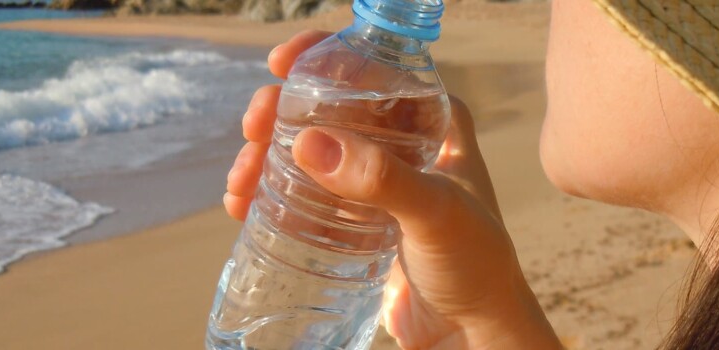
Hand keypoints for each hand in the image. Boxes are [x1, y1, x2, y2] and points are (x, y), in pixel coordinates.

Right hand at [223, 31, 561, 349]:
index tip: (282, 65)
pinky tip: (244, 203)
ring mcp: (374, 182)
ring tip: (242, 180)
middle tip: (254, 128)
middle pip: (331, 105)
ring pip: (310, 148)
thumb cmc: (475, 268)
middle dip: (283, 110)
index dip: (325, 58)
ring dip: (268, 153)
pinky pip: (303, 191)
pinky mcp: (352, 219)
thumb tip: (310, 144)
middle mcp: (404, 144)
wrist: (472, 334)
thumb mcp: (435, 215)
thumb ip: (382, 180)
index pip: (376, 68)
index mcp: (434, 122)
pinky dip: (270, 190)